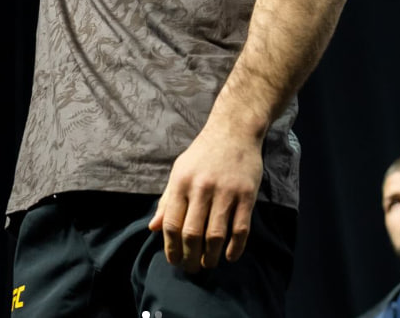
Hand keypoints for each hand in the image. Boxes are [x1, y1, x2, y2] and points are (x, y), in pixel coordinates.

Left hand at [148, 123, 263, 272]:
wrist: (234, 130)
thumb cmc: (203, 153)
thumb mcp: (180, 170)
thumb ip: (168, 200)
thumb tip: (153, 228)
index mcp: (182, 182)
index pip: (171, 223)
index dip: (170, 247)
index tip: (173, 260)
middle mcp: (202, 187)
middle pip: (192, 234)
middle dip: (190, 258)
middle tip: (191, 269)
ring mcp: (226, 191)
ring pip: (216, 235)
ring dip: (211, 257)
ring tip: (208, 264)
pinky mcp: (246, 194)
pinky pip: (240, 229)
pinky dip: (235, 248)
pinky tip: (230, 256)